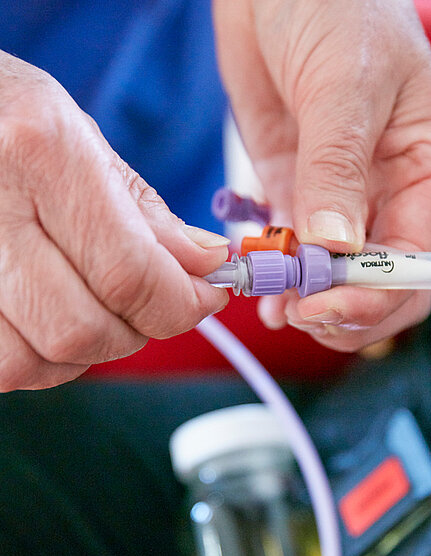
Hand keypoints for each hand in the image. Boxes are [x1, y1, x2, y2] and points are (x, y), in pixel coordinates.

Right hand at [0, 52, 228, 390]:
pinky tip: (46, 318)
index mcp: (40, 152)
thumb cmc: (8, 118)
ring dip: (83, 351)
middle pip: (81, 329)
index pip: (129, 273)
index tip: (206, 297)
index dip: (181, 303)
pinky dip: (38, 358)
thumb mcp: (82, 141)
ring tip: (90, 306)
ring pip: (33, 361)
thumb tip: (210, 265)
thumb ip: (149, 215)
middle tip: (147, 303)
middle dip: (135, 330)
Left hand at [214, 0, 430, 350]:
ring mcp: (341, 198)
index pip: (418, 258)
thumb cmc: (334, 6)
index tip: (328, 302)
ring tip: (278, 307)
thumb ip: (339, 169)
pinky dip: (283, 279)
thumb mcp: (344, 85)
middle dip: (348, 307)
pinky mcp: (297, 194)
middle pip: (384, 281)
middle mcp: (390, 192)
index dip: (377, 293)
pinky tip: (265, 290)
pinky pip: (297, 253)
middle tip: (302, 311)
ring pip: (339, 277)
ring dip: (311, 302)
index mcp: (428, 168)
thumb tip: (336, 248)